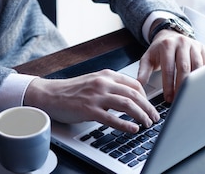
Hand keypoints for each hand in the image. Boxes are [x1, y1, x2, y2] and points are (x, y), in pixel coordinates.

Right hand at [23, 70, 159, 132]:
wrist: (49, 94)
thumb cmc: (71, 90)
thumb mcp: (94, 81)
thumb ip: (110, 86)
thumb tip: (128, 98)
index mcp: (106, 75)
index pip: (134, 84)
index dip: (146, 97)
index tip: (150, 106)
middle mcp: (103, 83)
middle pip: (134, 95)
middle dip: (148, 108)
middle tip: (154, 117)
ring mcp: (96, 96)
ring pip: (127, 104)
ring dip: (141, 115)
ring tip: (147, 124)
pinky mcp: (89, 110)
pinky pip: (112, 118)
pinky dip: (125, 124)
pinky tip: (133, 129)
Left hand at [136, 30, 204, 102]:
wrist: (170, 35)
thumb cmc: (159, 49)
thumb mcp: (147, 58)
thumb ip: (143, 71)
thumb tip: (139, 85)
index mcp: (167, 45)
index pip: (168, 68)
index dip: (169, 85)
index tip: (168, 98)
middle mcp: (181, 43)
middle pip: (184, 68)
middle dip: (182, 86)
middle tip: (179, 99)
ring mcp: (193, 45)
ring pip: (197, 66)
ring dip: (194, 83)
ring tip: (189, 95)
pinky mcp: (202, 48)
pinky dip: (204, 76)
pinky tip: (199, 86)